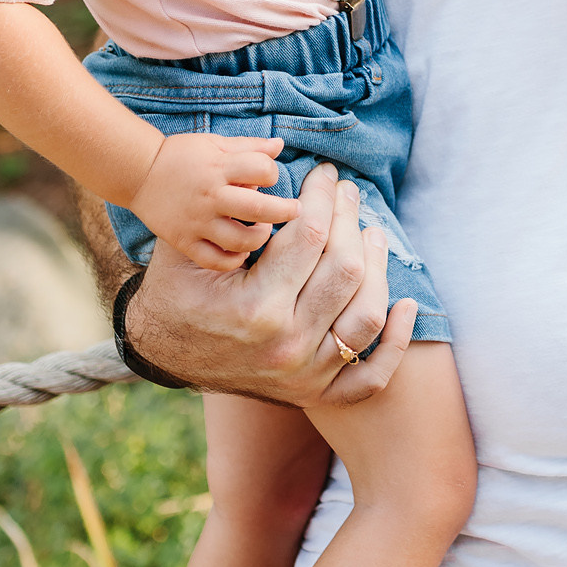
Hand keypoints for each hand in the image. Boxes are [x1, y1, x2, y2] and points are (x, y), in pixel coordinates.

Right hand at [125, 162, 417, 406]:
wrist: (159, 351)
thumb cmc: (176, 288)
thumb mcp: (188, 247)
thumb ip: (231, 214)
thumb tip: (278, 172)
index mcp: (254, 309)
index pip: (310, 235)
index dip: (322, 194)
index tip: (324, 173)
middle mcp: (285, 346)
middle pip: (346, 269)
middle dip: (351, 218)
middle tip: (346, 192)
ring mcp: (304, 375)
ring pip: (367, 315)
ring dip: (378, 267)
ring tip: (373, 232)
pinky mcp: (315, 394)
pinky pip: (371, 376)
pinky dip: (397, 343)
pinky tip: (407, 305)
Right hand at [126, 131, 299, 270]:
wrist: (138, 173)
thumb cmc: (181, 155)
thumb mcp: (215, 143)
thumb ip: (249, 146)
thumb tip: (280, 145)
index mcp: (219, 168)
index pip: (262, 171)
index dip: (273, 173)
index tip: (271, 177)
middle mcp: (210, 196)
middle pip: (258, 209)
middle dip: (285, 211)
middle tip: (296, 211)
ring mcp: (197, 221)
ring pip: (240, 239)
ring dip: (260, 237)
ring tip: (264, 230)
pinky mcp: (184, 240)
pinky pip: (214, 259)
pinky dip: (233, 259)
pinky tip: (242, 250)